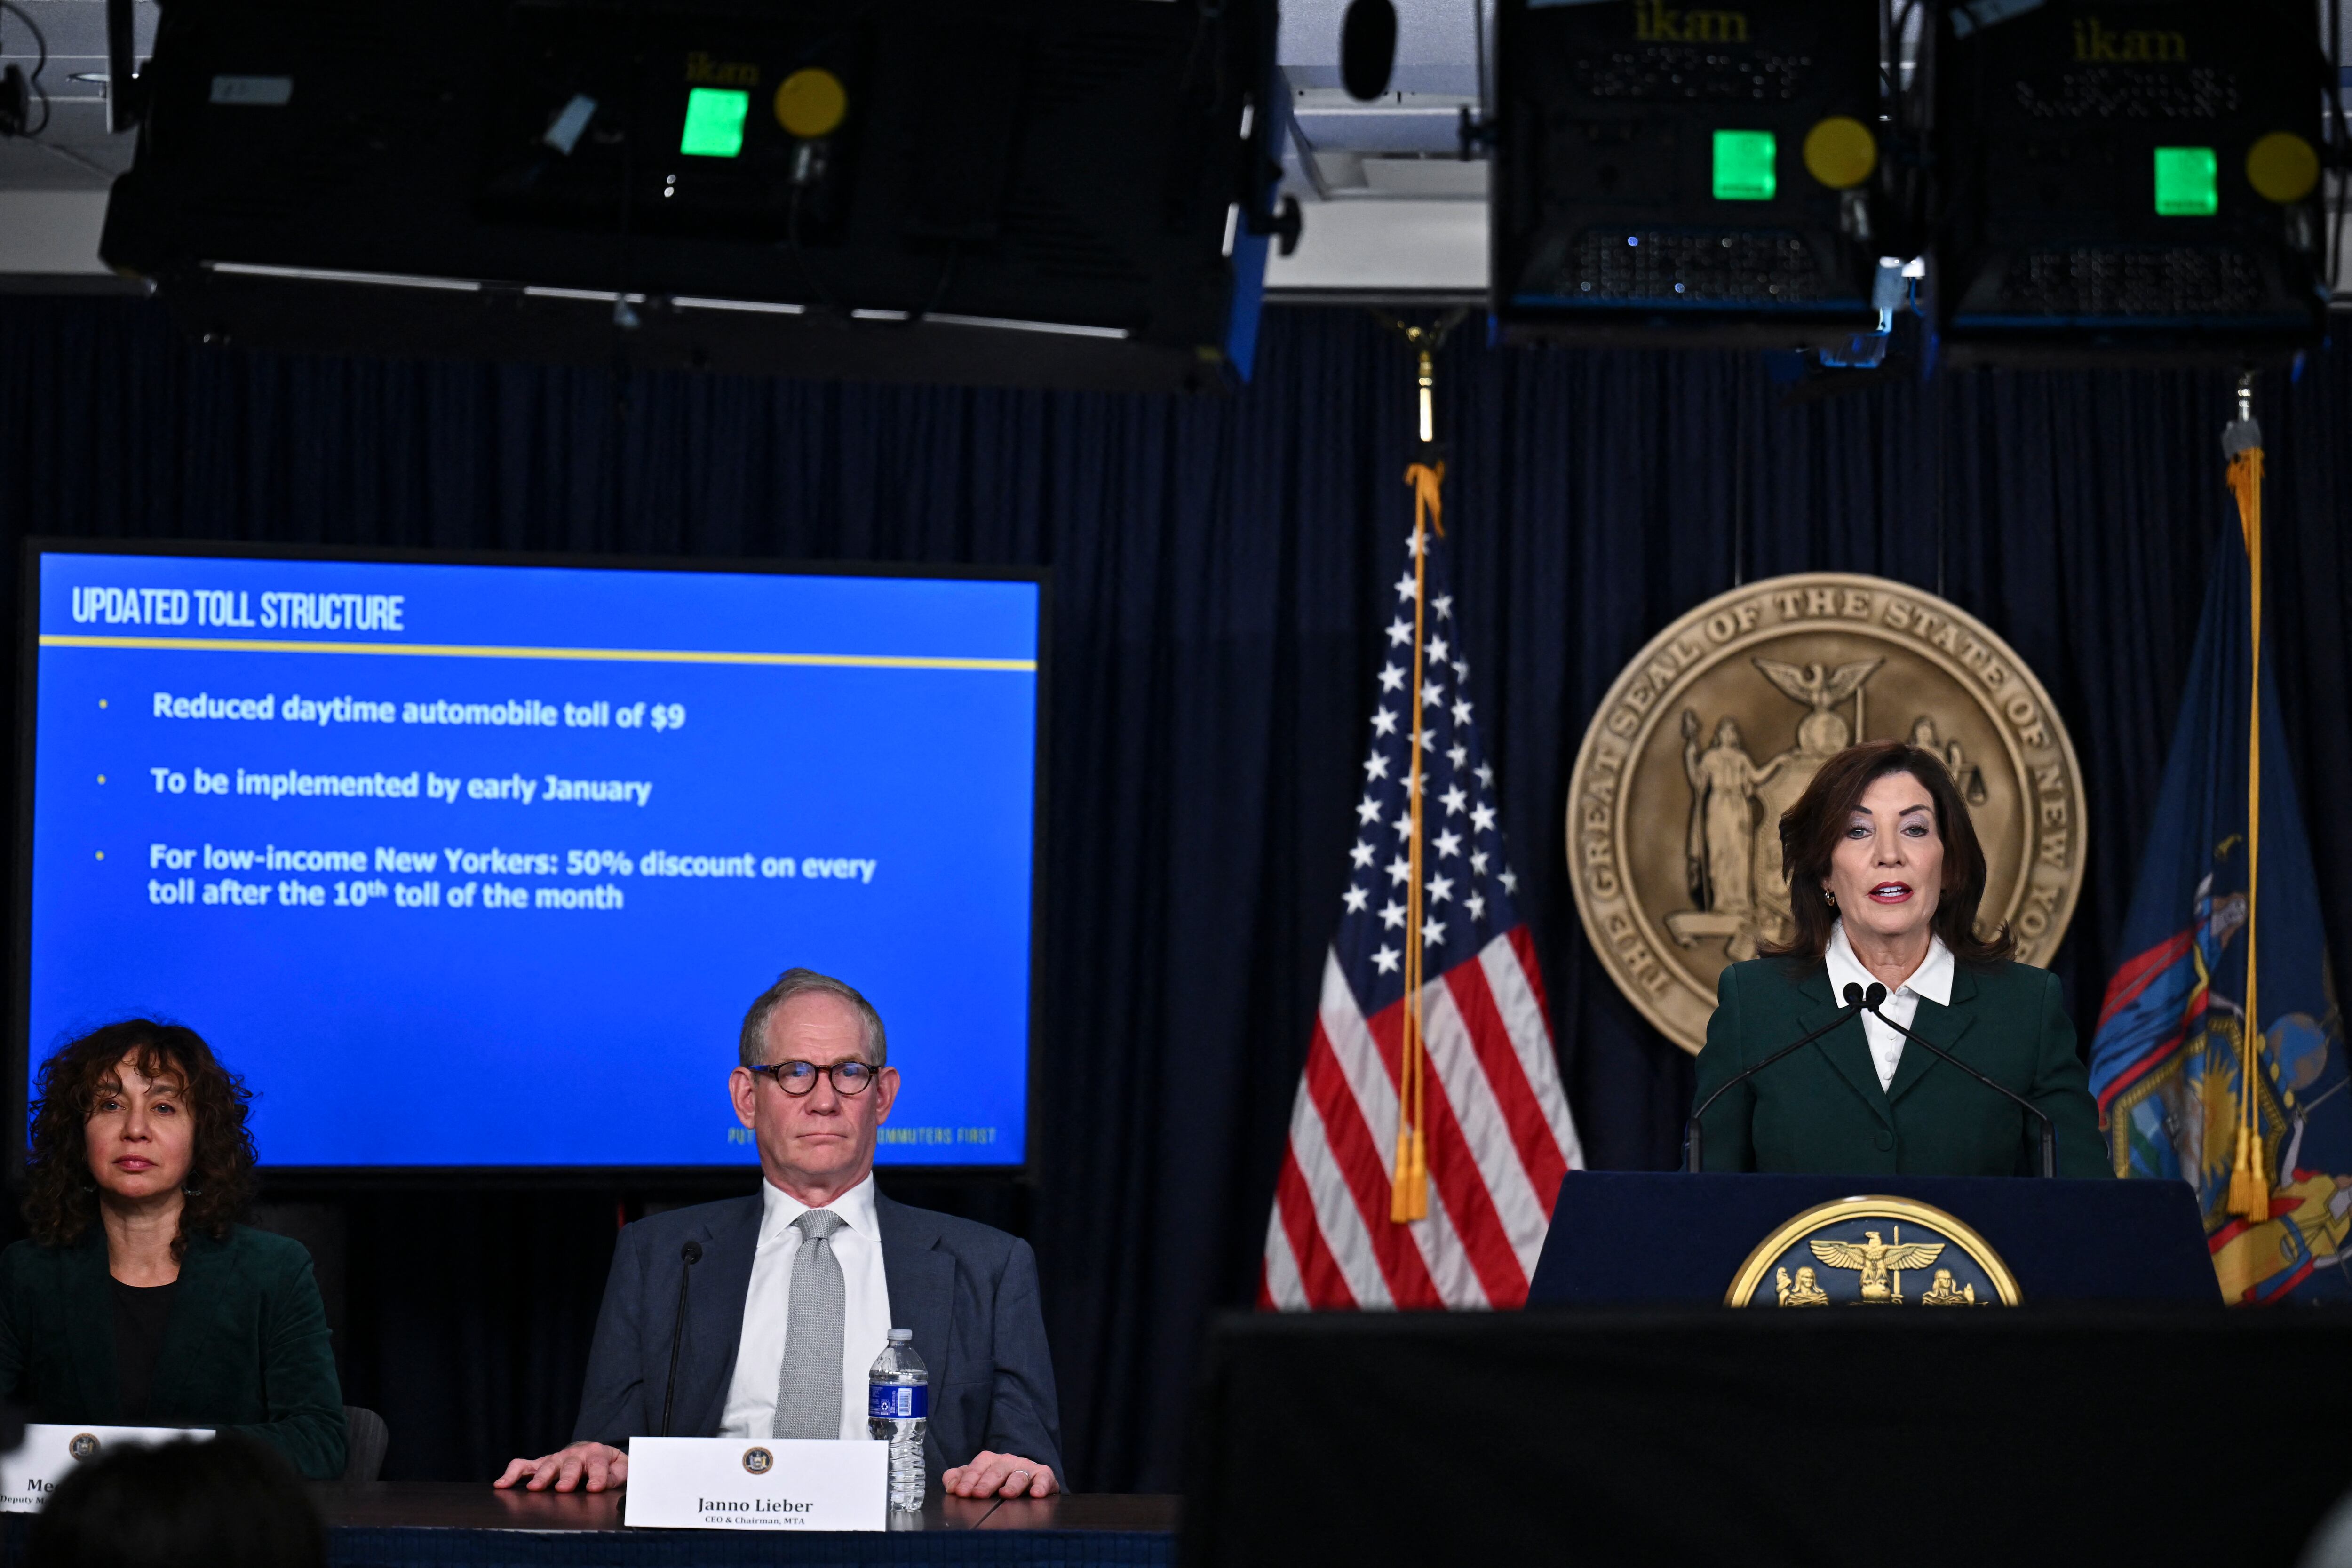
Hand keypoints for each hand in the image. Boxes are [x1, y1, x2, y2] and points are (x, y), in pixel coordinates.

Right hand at [493, 1441, 628, 1491]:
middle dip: (567, 1476)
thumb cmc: (608, 1465)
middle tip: (563, 1488)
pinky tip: (502, 1484)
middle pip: (571, 1465)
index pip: (599, 1466)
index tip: (595, 1488)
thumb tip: (606, 1484)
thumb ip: (615, 1476)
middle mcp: (575, 1454)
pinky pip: (524, 1465)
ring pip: (547, 1465)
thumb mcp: (620, 1469)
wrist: (596, 1453)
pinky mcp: (541, 1464)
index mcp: (597, 1453)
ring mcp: (556, 1458)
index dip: (598, 1478)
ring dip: (541, 1476)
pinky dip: (512, 1473)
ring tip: (534, 1488)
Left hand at [942, 1450, 1058, 1499]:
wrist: (1027, 1482)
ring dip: (1012, 1484)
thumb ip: (960, 1479)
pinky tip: (1037, 1494)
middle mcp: (1008, 1461)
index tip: (961, 1492)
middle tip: (978, 1494)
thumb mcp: (976, 1479)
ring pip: (1019, 1475)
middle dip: (987, 1482)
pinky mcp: (1044, 1475)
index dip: (968, 1479)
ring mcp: (1026, 1467)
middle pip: (997, 1470)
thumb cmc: (997, 1482)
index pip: (978, 1467)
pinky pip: (1044, 1478)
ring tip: (1006, 1494)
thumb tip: (950, 1485)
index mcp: (990, 1461)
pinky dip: (1042, 1485)